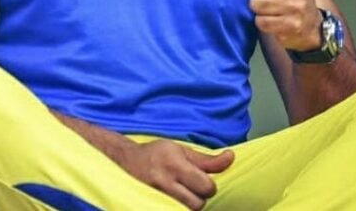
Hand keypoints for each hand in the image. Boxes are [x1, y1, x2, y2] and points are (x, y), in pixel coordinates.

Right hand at [119, 140, 233, 209]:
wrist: (124, 160)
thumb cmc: (156, 154)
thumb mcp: (180, 150)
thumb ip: (207, 159)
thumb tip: (231, 157)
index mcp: (174, 163)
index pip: (207, 187)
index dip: (207, 185)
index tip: (199, 178)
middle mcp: (163, 180)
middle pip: (198, 204)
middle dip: (198, 196)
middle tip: (188, 186)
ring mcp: (155, 195)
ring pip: (187, 210)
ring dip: (188, 204)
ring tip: (180, 192)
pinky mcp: (150, 204)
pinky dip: (177, 207)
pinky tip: (173, 198)